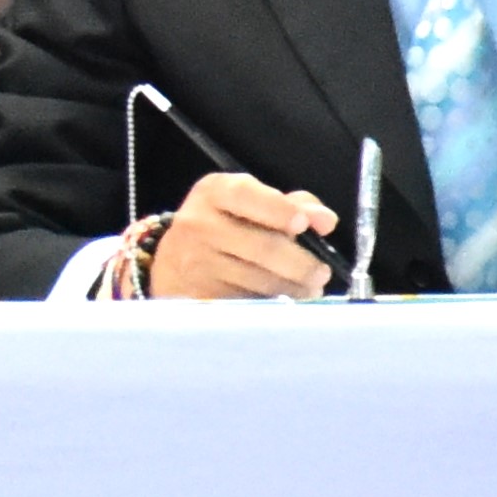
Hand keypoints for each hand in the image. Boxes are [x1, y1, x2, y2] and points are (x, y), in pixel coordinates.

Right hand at [138, 173, 338, 300]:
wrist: (171, 263)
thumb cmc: (221, 228)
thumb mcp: (247, 204)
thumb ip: (291, 205)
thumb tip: (325, 220)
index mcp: (213, 192)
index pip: (247, 196)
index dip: (279, 210)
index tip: (303, 225)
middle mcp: (199, 224)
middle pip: (263, 247)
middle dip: (302, 264)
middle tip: (321, 273)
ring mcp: (196, 263)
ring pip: (260, 280)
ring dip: (294, 288)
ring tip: (307, 289)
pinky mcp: (200, 296)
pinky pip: (249, 302)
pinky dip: (272, 303)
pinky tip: (281, 299)